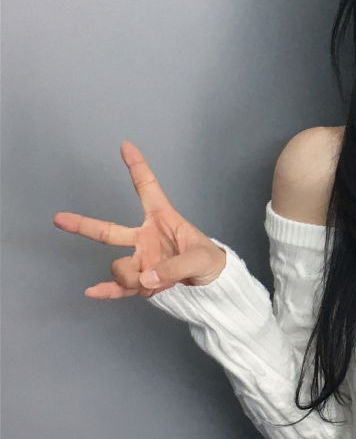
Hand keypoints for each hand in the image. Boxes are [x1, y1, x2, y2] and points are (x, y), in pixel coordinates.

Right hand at [53, 141, 227, 298]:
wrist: (213, 285)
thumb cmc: (210, 261)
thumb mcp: (201, 258)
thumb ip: (176, 267)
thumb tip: (146, 279)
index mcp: (163, 220)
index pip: (148, 189)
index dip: (138, 168)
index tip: (127, 146)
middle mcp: (145, 238)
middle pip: (109, 231)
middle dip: (84, 225)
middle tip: (59, 218)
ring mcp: (141, 261)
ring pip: (120, 268)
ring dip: (132, 278)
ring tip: (153, 283)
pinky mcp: (142, 283)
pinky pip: (120, 287)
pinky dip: (107, 291)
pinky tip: (92, 292)